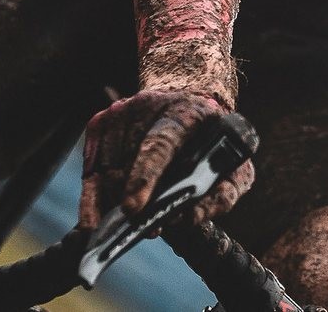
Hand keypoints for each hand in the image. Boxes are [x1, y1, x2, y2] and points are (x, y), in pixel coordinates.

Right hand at [79, 89, 254, 229]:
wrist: (189, 100)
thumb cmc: (214, 140)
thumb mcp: (234, 162)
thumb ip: (223, 193)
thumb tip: (190, 219)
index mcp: (186, 111)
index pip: (161, 143)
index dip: (145, 176)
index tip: (133, 208)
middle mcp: (148, 106)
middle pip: (128, 162)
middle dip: (131, 199)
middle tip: (144, 227)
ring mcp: (120, 112)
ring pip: (107, 169)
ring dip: (115, 200)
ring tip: (132, 223)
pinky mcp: (100, 122)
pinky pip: (92, 168)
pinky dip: (95, 196)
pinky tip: (97, 220)